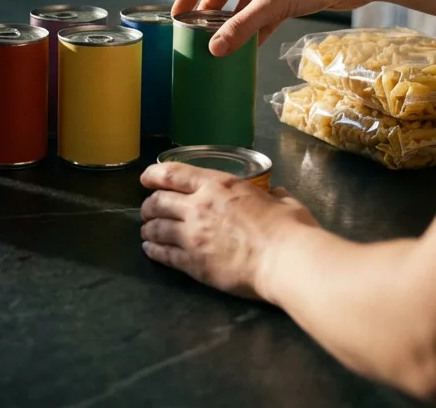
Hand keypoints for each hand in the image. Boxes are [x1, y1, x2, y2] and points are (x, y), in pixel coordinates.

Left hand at [140, 162, 319, 299]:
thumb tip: (276, 193)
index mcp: (218, 185)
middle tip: (148, 210)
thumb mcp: (282, 200)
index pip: (173, 174)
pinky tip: (150, 251)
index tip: (146, 179)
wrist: (285, 260)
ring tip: (147, 232)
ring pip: (156, 228)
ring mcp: (192, 235)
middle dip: (148, 206)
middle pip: (158, 202)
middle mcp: (198, 206)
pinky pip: (164, 254)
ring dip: (148, 229)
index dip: (154, 175)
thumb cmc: (289, 228)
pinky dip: (153, 251)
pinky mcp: (192, 263)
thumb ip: (274, 195)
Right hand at [173, 0, 373, 55]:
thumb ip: (242, 27)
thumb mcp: (273, 4)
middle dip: (209, 9)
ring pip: (245, 0)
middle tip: (196, 29)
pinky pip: (265, 10)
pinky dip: (256, 26)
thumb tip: (215, 48)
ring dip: (234, 19)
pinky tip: (252, 45)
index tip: (177, 13)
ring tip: (221, 40)